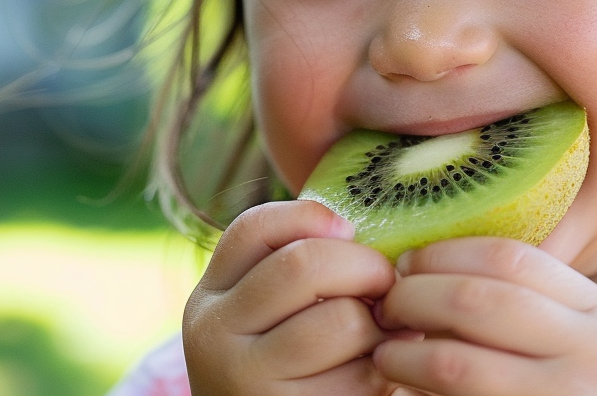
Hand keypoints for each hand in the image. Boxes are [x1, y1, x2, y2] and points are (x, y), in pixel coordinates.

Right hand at [183, 200, 403, 394]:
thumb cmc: (281, 364)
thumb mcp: (261, 313)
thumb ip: (292, 269)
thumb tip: (353, 230)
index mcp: (209, 296)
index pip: (253, 228)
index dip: (312, 217)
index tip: (349, 231)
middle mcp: (215, 334)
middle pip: (304, 265)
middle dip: (364, 266)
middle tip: (386, 283)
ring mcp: (248, 380)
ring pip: (340, 320)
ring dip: (379, 324)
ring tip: (382, 332)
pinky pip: (360, 376)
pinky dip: (384, 368)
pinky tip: (379, 369)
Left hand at [373, 237, 596, 395]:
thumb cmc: (566, 388)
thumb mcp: (567, 339)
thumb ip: (516, 300)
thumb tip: (416, 265)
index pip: (509, 257)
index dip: (442, 255)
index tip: (405, 266)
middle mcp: (596, 355)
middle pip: (476, 301)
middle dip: (414, 298)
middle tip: (386, 308)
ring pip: (455, 364)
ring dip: (404, 355)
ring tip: (385, 355)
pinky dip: (419, 391)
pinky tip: (403, 389)